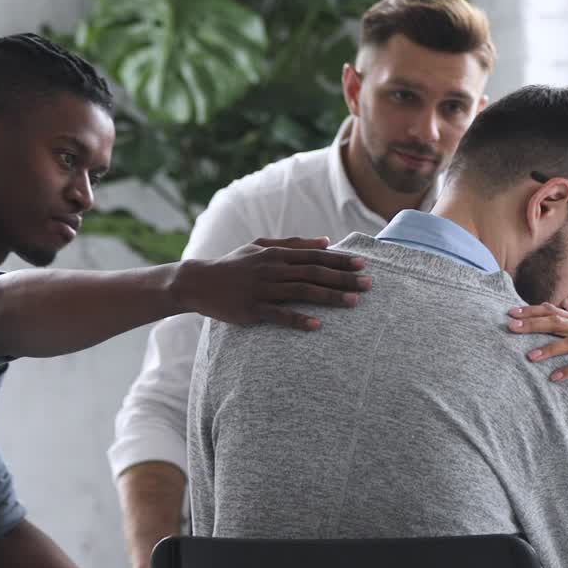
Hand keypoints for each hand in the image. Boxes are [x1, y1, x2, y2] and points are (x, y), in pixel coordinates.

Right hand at [171, 237, 369, 329]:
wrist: (198, 282)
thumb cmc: (234, 265)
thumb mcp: (260, 247)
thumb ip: (292, 244)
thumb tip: (325, 241)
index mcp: (275, 254)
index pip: (314, 256)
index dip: (339, 260)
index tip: (363, 265)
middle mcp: (271, 269)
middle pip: (314, 273)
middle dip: (343, 278)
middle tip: (369, 284)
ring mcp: (262, 290)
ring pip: (302, 293)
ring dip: (330, 297)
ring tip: (353, 303)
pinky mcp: (252, 310)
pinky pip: (279, 316)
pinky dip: (299, 320)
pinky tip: (318, 325)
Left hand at [507, 302, 567, 396]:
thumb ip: (562, 332)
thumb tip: (537, 320)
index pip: (551, 312)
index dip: (530, 311)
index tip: (510, 313)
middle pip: (557, 322)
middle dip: (533, 324)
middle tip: (512, 328)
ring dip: (549, 348)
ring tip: (530, 357)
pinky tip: (554, 378)